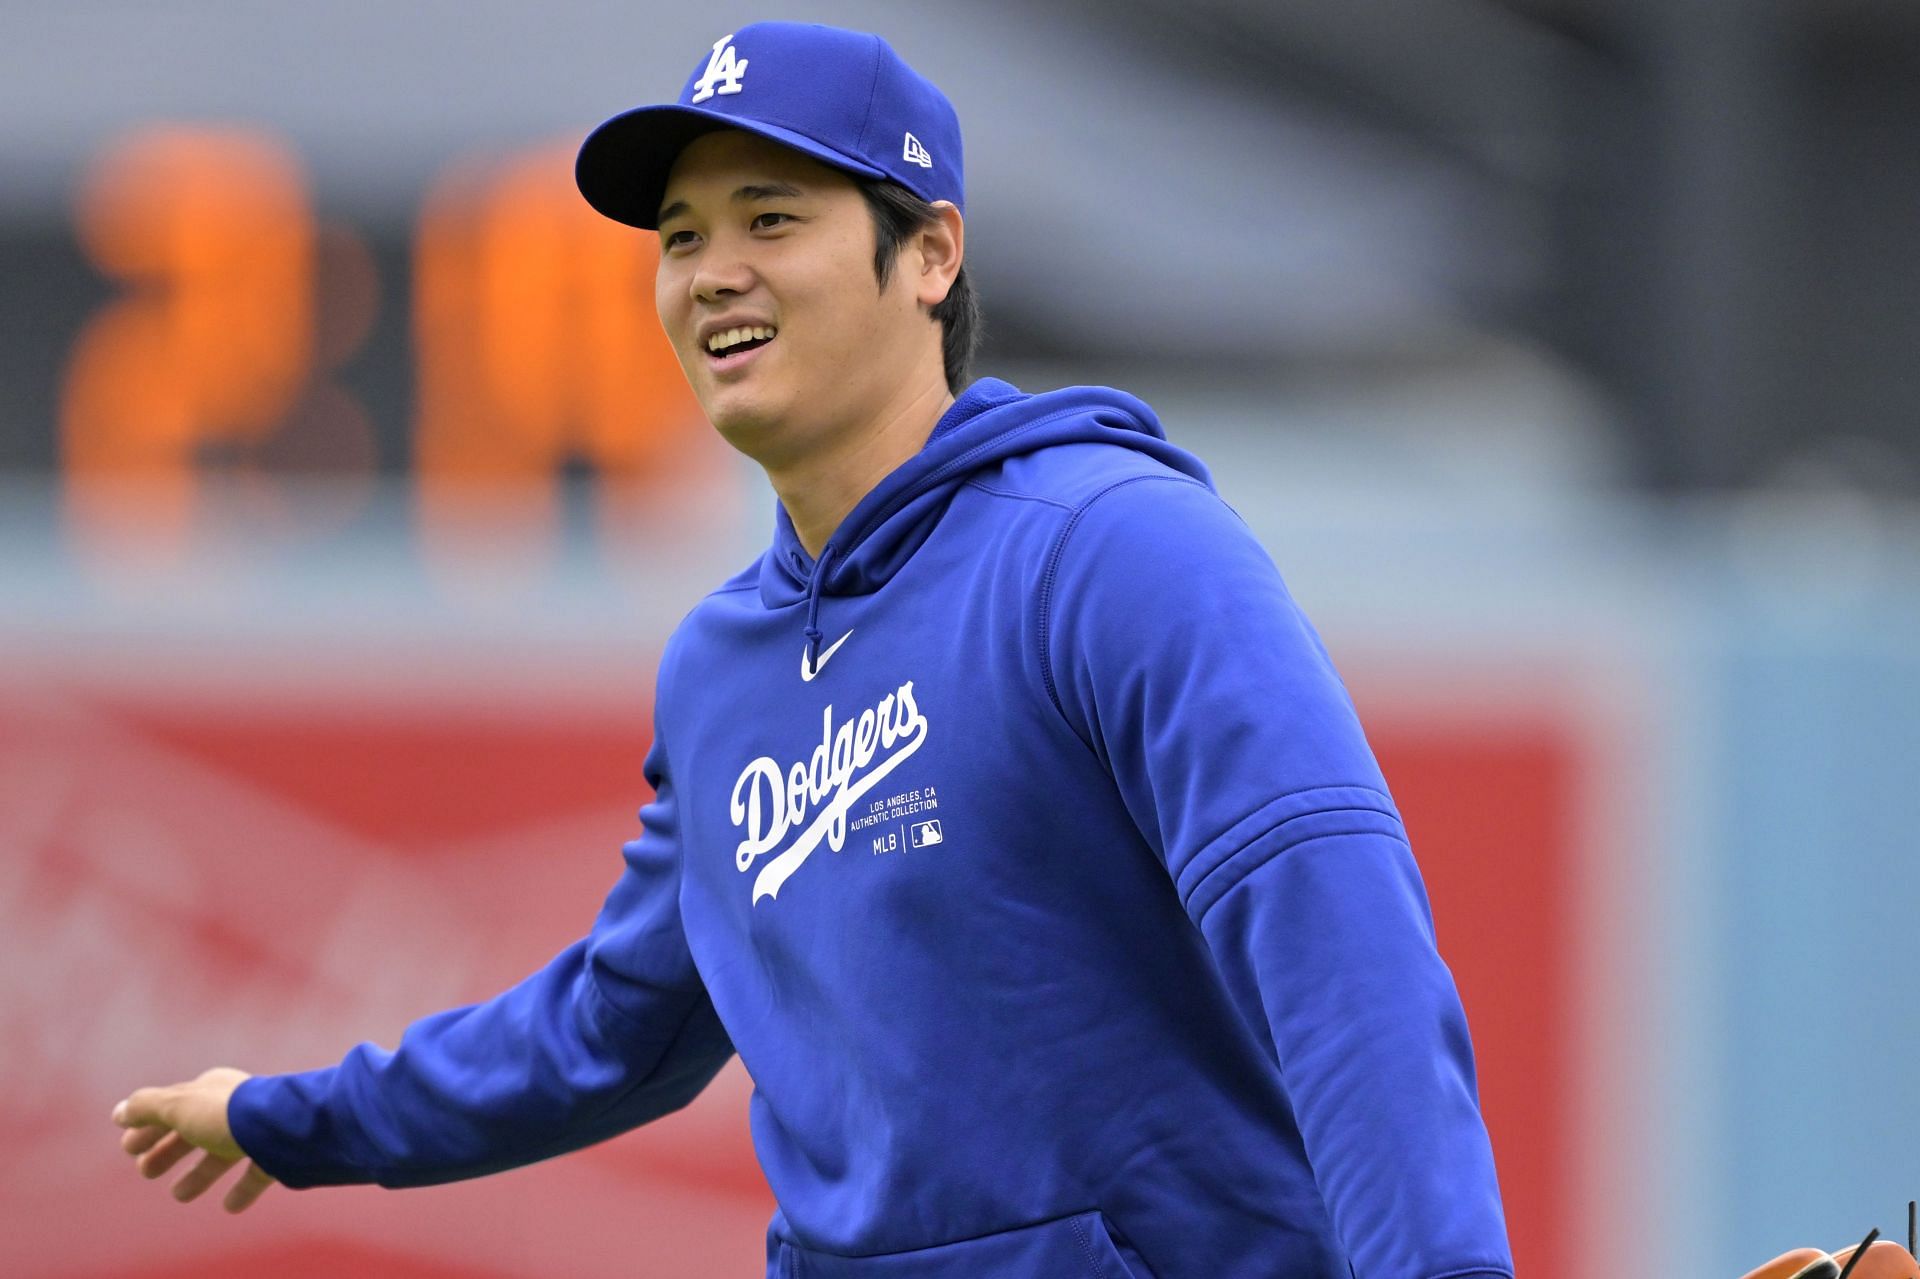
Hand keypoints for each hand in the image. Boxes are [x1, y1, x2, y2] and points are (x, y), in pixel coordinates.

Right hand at [111, 1067, 276, 1211]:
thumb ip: (148, 1108)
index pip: (174, 1107)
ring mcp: (258, 1132)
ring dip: (200, 1174)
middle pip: (195, 1131)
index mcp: (212, 1090)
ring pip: (223, 1155)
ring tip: (180, 1195)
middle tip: (144, 1171)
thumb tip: (120, 1112)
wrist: (287, 1126)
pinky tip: (229, 1206)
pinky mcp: (278, 1155)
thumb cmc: (229, 1113)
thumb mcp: (180, 1106)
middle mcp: (235, 1108)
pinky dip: (242, 1190)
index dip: (149, 1126)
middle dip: (168, 1150)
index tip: (127, 1148)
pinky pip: (257, 1174)